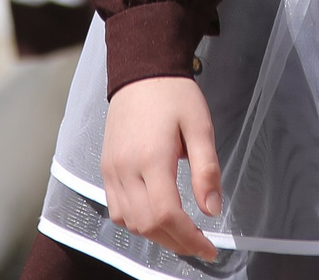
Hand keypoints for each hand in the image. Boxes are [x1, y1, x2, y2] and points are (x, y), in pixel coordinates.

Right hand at [102, 75, 222, 259]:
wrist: (141, 71)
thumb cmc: (173, 94)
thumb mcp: (200, 126)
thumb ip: (207, 170)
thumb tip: (212, 209)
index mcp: (152, 158)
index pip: (167, 215)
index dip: (189, 239)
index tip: (209, 248)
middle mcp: (126, 169)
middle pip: (147, 225)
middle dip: (176, 242)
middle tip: (200, 244)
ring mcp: (112, 170)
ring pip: (130, 222)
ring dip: (156, 236)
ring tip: (181, 234)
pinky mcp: (107, 168)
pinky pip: (117, 209)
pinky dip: (136, 223)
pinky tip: (155, 218)